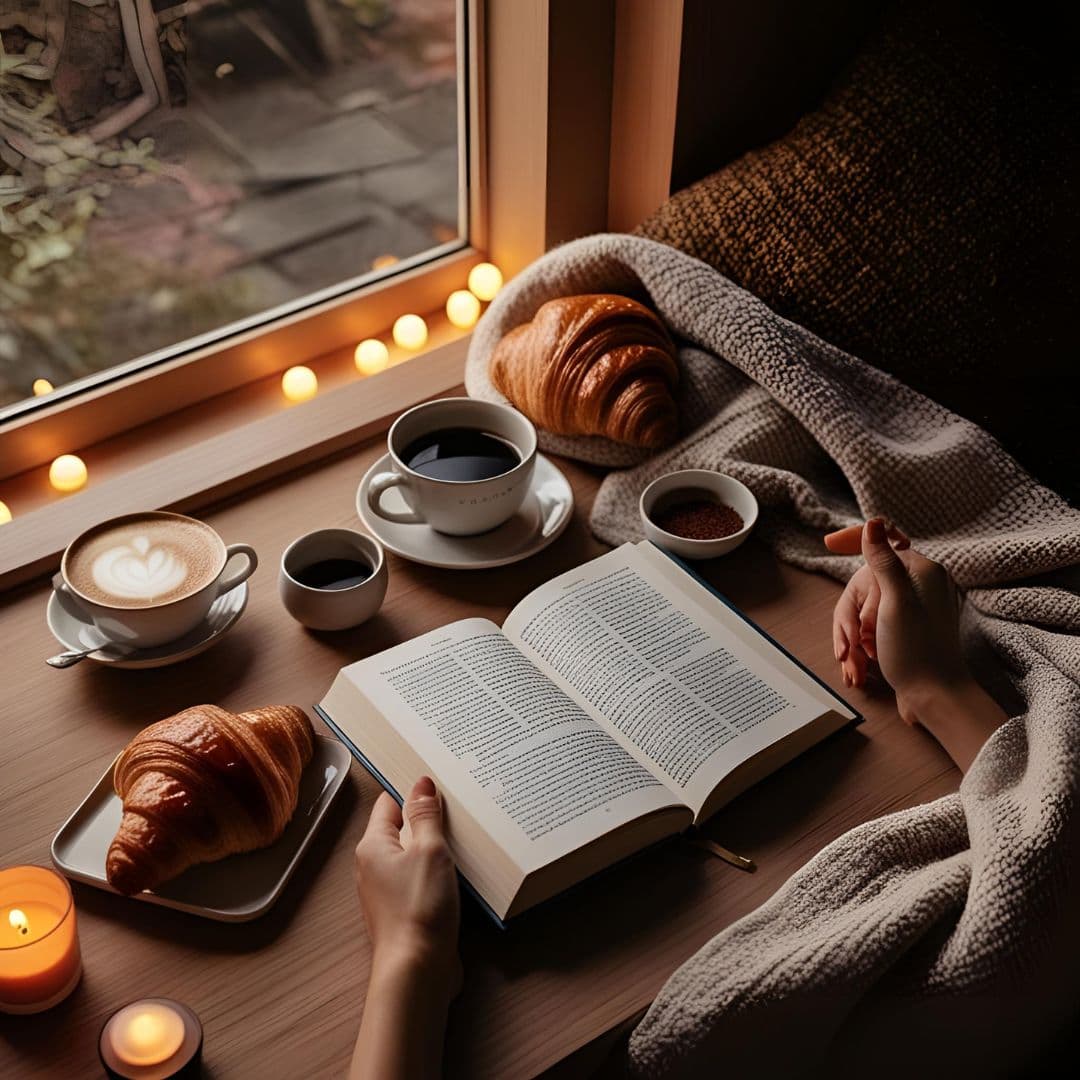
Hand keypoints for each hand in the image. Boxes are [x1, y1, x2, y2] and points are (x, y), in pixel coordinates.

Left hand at [354, 777, 460, 996]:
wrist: (417, 970)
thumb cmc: (419, 907)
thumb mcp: (429, 850)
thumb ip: (426, 815)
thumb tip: (421, 783)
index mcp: (373, 845)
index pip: (390, 803)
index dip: (413, 791)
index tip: (439, 782)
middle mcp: (373, 866)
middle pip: (402, 828)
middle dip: (428, 819)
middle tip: (458, 806)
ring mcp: (388, 890)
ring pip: (413, 855)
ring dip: (436, 847)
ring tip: (463, 836)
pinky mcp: (404, 909)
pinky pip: (420, 878)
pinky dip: (437, 871)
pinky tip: (458, 871)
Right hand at [824, 518, 967, 722]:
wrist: (934, 698)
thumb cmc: (917, 651)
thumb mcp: (894, 602)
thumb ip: (883, 560)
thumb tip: (873, 523)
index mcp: (922, 571)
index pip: (883, 542)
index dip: (854, 541)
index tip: (829, 544)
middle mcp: (919, 585)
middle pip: (865, 582)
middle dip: (851, 616)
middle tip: (852, 643)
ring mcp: (912, 608)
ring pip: (864, 608)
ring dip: (853, 636)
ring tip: (855, 663)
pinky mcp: (905, 629)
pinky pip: (872, 626)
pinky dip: (862, 645)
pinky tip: (859, 666)